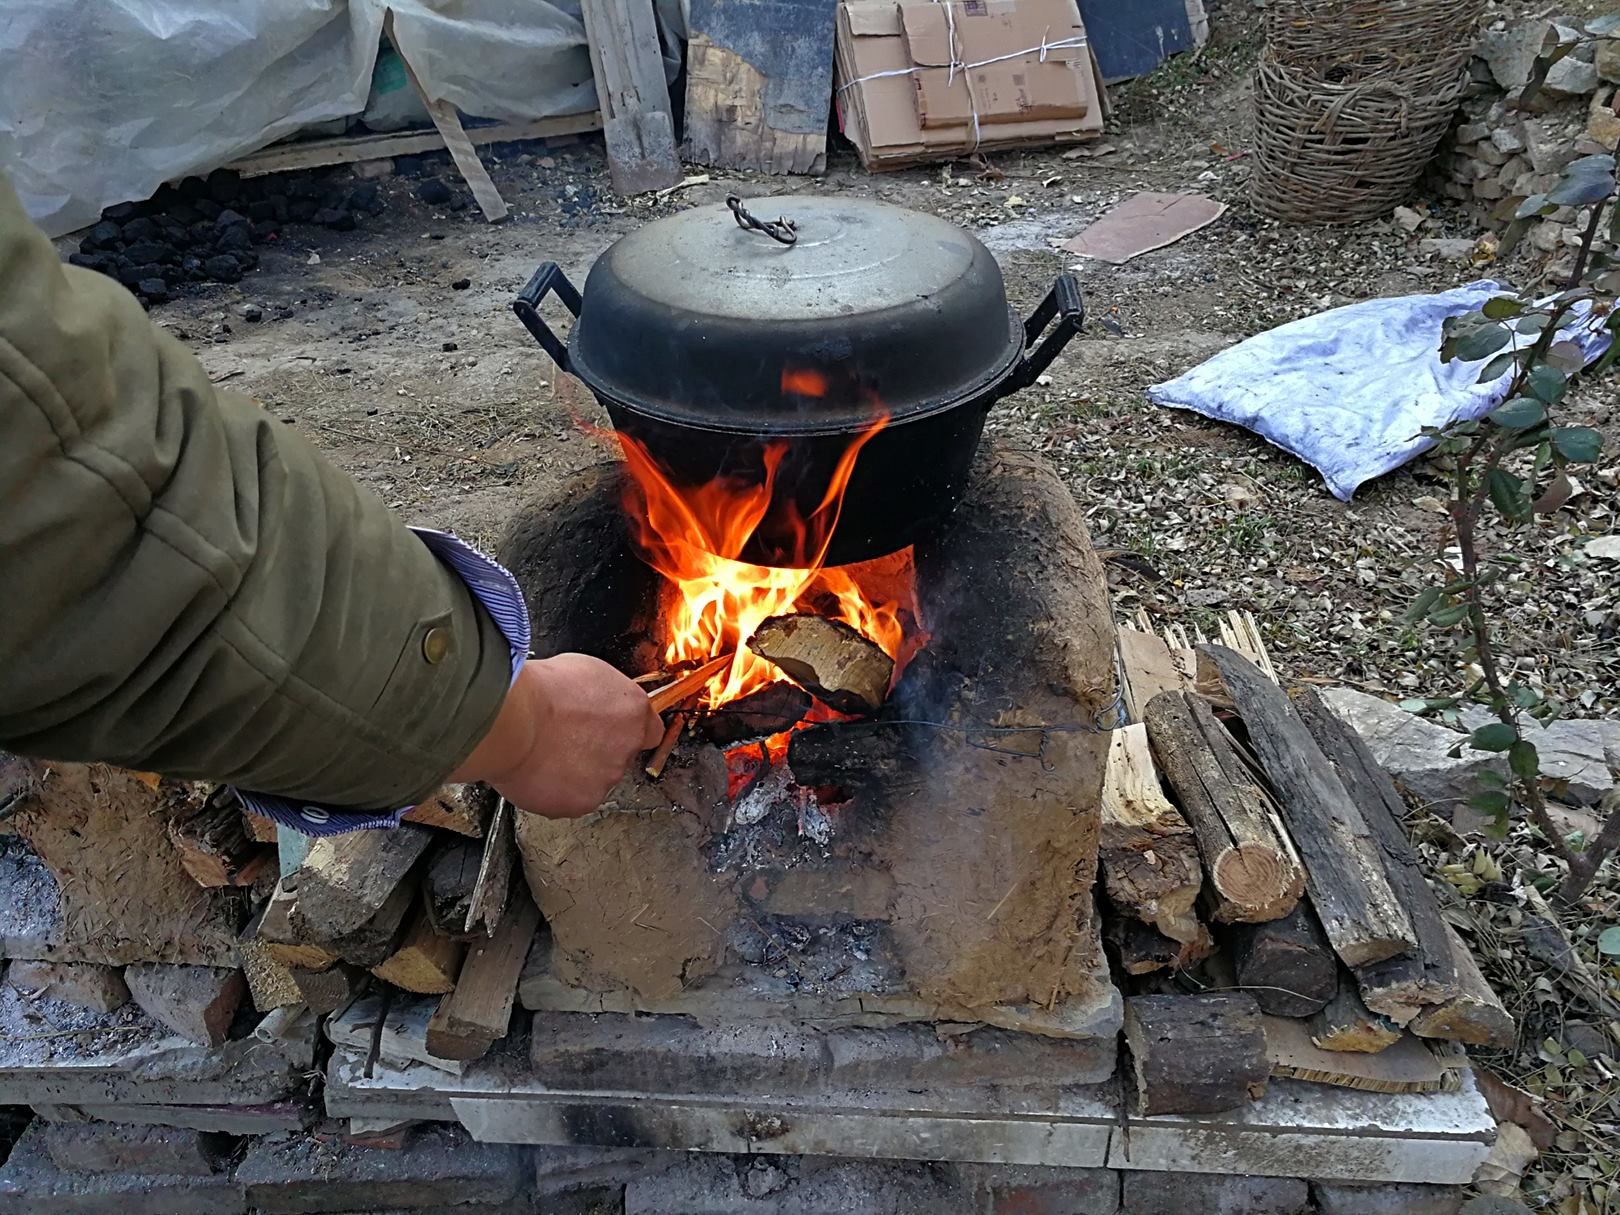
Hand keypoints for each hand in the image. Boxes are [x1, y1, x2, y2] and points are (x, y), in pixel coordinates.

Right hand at [450, 654, 664, 816]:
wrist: (510, 721)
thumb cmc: (540, 690)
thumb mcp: (585, 670)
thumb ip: (605, 693)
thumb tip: (599, 701)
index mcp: (633, 711)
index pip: (651, 730)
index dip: (628, 731)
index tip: (614, 731)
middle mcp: (626, 747)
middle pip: (619, 755)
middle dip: (597, 750)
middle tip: (566, 739)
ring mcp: (606, 777)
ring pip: (594, 779)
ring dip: (576, 771)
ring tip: (546, 752)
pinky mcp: (582, 802)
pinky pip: (570, 799)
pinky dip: (556, 790)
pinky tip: (538, 770)